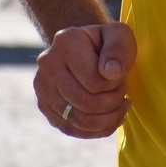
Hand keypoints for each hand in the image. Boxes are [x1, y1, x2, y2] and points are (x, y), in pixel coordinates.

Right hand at [35, 22, 136, 137]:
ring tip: (120, 107)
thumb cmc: (107, 42)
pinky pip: (70, 129)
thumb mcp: (120, 36)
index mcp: (66, 41)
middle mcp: (47, 63)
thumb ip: (118, 50)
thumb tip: (112, 73)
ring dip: (106, 120)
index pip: (95, 82)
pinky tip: (110, 118)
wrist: (87, 48)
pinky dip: (95, 130)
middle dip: (112, 104)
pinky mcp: (44, 105)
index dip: (115, 85)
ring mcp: (42, 86)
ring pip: (78, 120)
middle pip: (85, 103)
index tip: (122, 77)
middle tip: (123, 93)